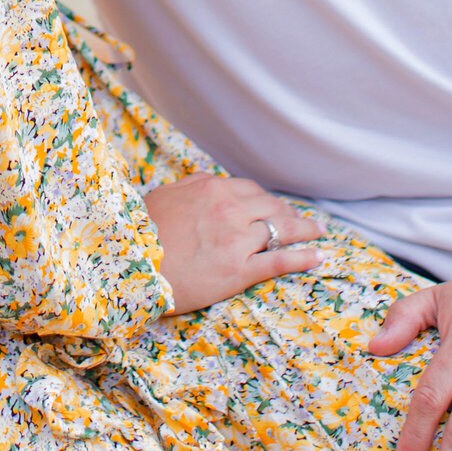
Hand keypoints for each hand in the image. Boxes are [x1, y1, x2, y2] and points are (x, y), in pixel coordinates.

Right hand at [143, 173, 320, 313]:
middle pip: (271, 207)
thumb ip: (190, 186)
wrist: (132, 265)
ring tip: (319, 233)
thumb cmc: (142, 232)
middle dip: (291, 214)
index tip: (275, 207)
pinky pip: (280, 260)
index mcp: (211, 189)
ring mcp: (236, 239)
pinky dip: (304, 258)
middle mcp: (229, 209)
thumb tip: (205, 179)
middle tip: (305, 221)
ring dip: (305, 231)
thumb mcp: (164, 196)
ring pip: (282, 230)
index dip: (267, 200)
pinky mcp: (239, 270)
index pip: (251, 191)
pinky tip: (318, 256)